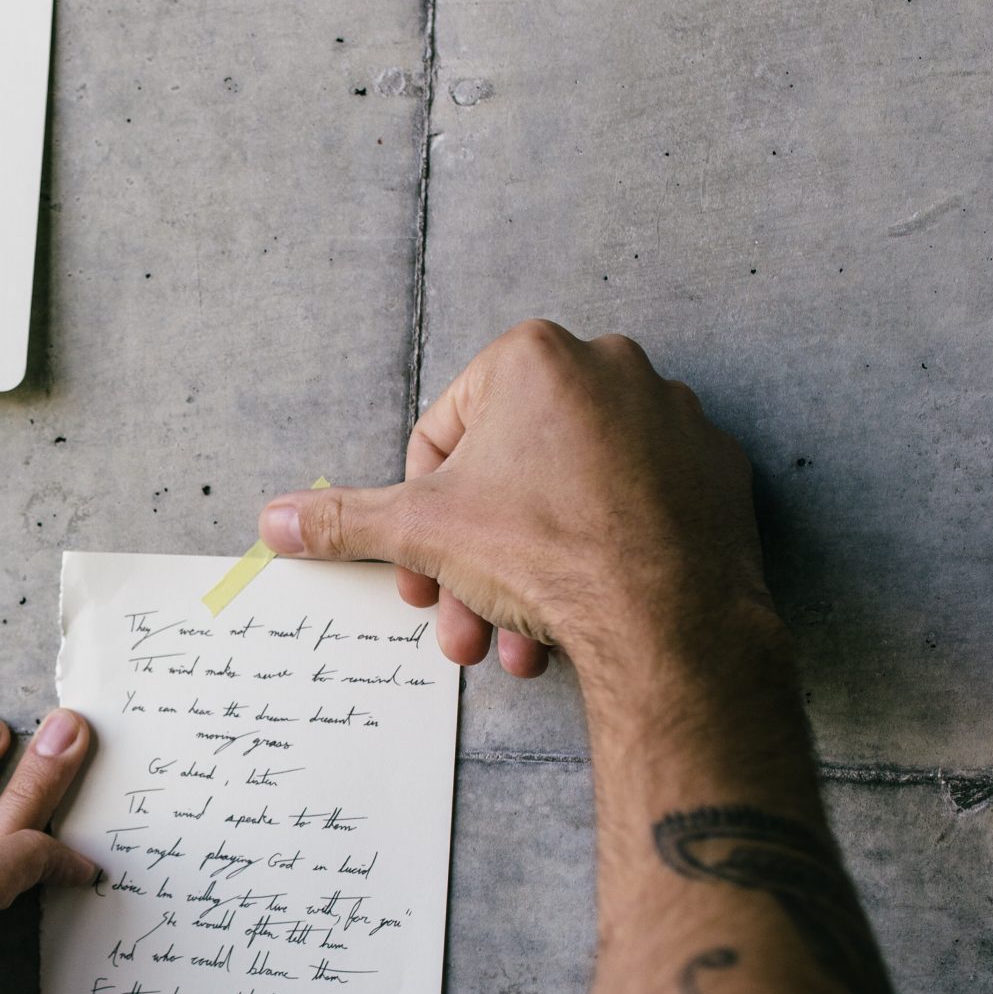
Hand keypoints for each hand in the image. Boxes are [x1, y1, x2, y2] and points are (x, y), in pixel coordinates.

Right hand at [257, 320, 774, 679]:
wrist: (668, 618)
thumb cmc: (546, 552)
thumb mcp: (421, 533)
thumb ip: (345, 519)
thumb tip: (275, 519)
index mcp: (533, 357)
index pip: (444, 437)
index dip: (422, 516)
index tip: (425, 572)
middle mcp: (611, 367)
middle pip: (511, 474)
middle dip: (476, 558)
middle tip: (461, 617)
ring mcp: (674, 416)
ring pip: (572, 496)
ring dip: (532, 570)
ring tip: (519, 636)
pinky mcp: (717, 470)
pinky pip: (638, 508)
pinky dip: (604, 553)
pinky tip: (586, 610)